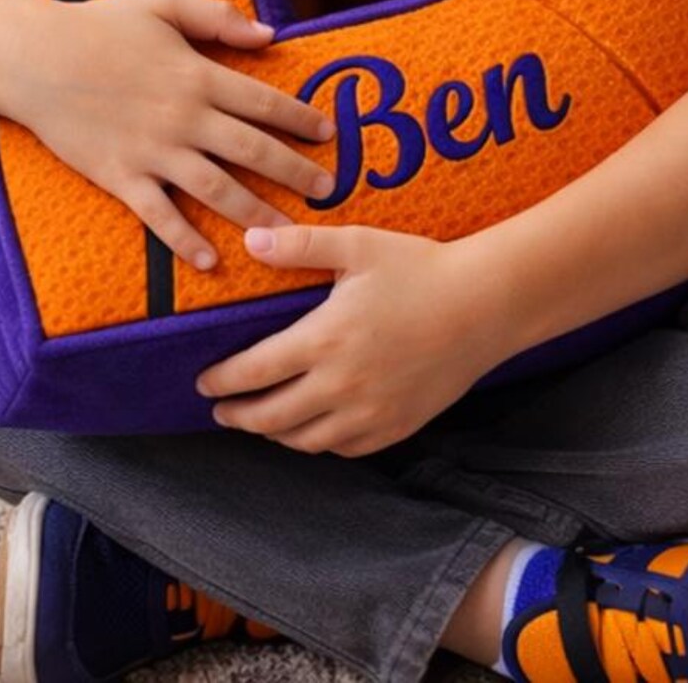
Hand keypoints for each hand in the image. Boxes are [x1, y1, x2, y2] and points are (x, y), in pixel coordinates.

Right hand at [1, 0, 334, 270]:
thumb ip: (219, 18)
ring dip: (256, 213)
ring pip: (217, 190)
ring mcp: (152, 151)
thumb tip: (270, 34)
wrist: (35, 58)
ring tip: (288, 234)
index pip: (264, 102)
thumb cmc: (100, 26)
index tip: (328, 135)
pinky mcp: (120, 177)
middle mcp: (183, 118)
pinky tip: (211, 261)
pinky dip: (186, 241)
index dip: (300, 119)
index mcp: (198, 75)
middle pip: (252, 151)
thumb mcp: (164, 5)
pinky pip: (160, 216)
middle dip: (295, 172)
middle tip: (327, 191)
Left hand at [195, 224, 498, 456]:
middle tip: (221, 409)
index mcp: (325, 340)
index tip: (203, 381)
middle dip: (238, 415)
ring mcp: (371, 413)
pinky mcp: (396, 427)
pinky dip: (319, 442)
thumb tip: (250, 239)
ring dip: (274, 434)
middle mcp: (343, 386)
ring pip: (306, 441)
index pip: (254, 372)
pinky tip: (311, 428)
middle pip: (271, 417)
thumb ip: (300, 245)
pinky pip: (345, 449)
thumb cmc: (420, 268)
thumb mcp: (358, 245)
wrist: (485, 305)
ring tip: (260, 421)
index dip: (222, 381)